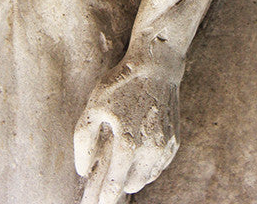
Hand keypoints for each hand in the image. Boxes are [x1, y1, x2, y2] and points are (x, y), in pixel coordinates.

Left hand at [74, 57, 180, 203]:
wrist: (157, 65)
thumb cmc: (122, 83)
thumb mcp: (94, 106)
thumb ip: (84, 140)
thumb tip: (82, 169)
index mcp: (128, 145)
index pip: (115, 186)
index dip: (104, 198)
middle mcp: (150, 150)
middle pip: (132, 185)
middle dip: (119, 185)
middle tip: (107, 177)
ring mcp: (165, 146)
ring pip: (147, 178)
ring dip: (134, 176)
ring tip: (123, 164)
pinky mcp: (174, 139)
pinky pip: (160, 165)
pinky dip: (149, 165)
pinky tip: (139, 153)